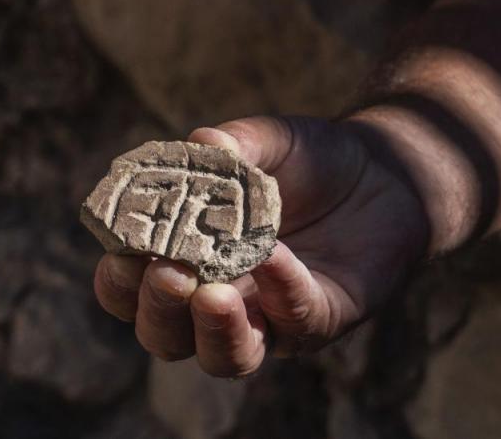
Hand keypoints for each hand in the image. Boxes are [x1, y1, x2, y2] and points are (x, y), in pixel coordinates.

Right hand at [93, 116, 428, 376]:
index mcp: (187, 262)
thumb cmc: (307, 162)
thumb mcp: (266, 142)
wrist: (382, 171)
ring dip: (213, 331)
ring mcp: (270, 319)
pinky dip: (281, 293)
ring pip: (228, 358)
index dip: (118, 281)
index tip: (121, 252)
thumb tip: (202, 142)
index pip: (131, 292)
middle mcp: (219, 301)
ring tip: (212, 293)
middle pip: (167, 336)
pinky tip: (274, 256)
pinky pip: (297, 324)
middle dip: (159, 311)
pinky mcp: (321, 320)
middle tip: (166, 272)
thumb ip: (232, 144)